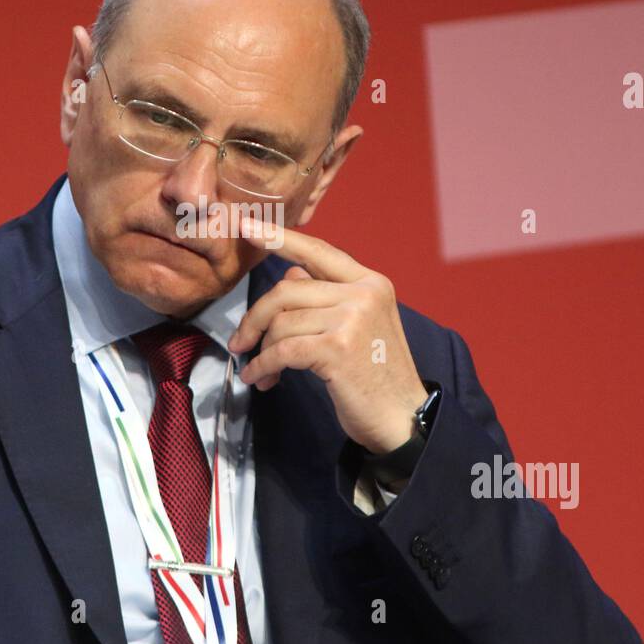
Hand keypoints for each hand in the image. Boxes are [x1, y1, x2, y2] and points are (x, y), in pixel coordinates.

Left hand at [227, 216, 429, 454]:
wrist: (403, 418)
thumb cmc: (376, 374)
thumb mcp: (359, 325)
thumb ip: (326, 296)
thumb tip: (290, 274)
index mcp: (370, 282)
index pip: (317, 251)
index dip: (279, 238)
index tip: (245, 225)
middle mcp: (363, 293)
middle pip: (286, 290)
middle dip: (254, 318)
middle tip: (239, 342)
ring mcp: (352, 319)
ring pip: (281, 323)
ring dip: (261, 351)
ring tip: (260, 372)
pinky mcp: (337, 349)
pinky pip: (281, 351)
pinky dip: (263, 366)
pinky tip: (259, 379)